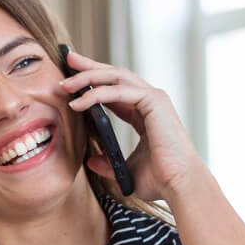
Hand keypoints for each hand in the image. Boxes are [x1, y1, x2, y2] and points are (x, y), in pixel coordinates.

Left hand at [58, 52, 206, 203]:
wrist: (179, 186)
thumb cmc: (160, 180)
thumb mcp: (125, 170)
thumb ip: (108, 163)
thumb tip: (90, 161)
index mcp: (144, 113)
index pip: (115, 89)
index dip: (93, 82)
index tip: (72, 80)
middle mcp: (150, 101)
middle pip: (115, 75)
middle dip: (89, 67)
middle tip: (68, 58)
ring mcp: (154, 98)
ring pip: (116, 76)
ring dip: (88, 77)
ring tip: (64, 83)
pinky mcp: (154, 101)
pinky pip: (120, 90)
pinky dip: (97, 94)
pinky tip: (78, 102)